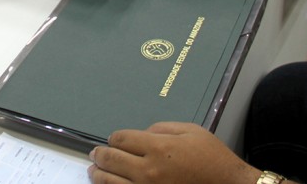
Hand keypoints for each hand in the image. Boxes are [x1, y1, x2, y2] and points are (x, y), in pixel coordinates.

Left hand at [88, 122, 256, 183]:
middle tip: (95, 154)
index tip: (113, 139)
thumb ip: (162, 128)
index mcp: (158, 148)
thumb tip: (143, 133)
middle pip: (111, 159)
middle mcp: (149, 171)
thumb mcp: (191, 131)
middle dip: (100, 154)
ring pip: (111, 182)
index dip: (114, 138)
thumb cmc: (213, 160)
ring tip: (94, 171)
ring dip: (99, 175)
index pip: (121, 139)